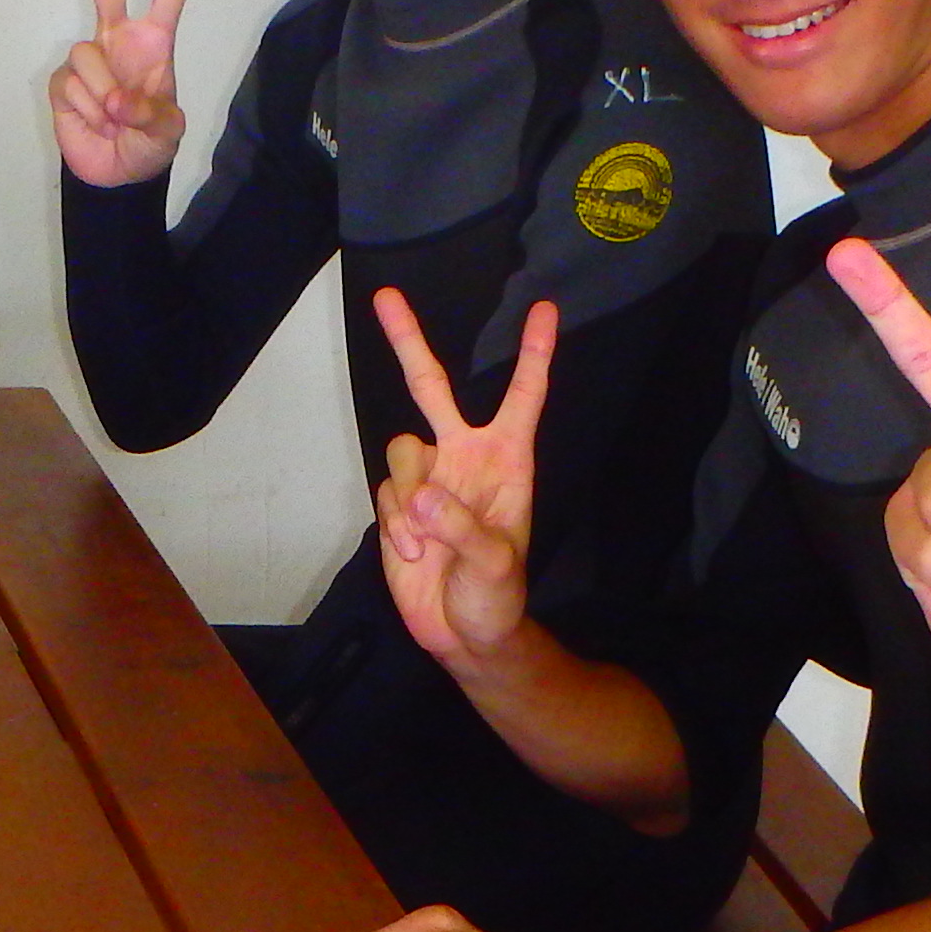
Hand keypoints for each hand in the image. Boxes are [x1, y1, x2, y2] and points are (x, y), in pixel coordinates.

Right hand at [50, 0, 198, 186]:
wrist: (115, 175)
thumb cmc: (148, 145)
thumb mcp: (167, 133)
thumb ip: (151, 114)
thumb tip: (117, 100)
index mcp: (153, 43)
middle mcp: (118, 39)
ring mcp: (89, 57)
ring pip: (87, 56)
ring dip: (103, 96)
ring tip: (113, 120)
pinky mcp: (63, 80)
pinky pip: (71, 84)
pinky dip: (85, 108)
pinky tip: (94, 122)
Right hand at [370, 289, 552, 666]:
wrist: (463, 634)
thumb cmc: (497, 596)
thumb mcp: (494, 563)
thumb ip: (460, 526)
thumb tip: (419, 493)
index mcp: (507, 461)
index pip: (524, 397)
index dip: (534, 353)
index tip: (545, 309)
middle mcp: (465, 457)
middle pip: (433, 387)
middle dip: (409, 341)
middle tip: (386, 297)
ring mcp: (428, 478)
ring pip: (400, 449)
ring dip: (407, 498)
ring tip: (424, 545)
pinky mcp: (398, 503)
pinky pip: (385, 493)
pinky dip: (395, 525)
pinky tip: (413, 555)